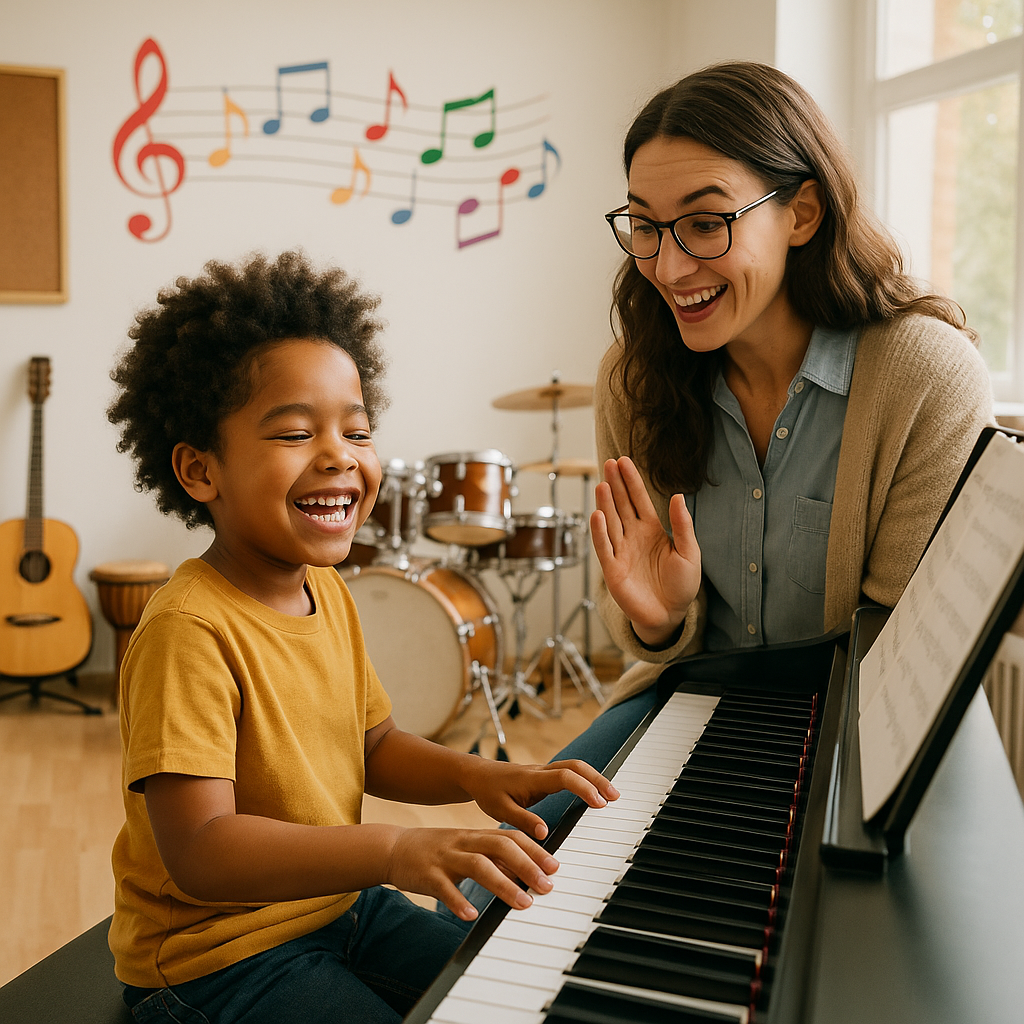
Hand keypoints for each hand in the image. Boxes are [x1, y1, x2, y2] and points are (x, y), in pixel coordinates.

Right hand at [385, 826, 559, 920]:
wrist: (395, 847)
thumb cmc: (439, 851)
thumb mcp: (468, 849)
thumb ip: (495, 859)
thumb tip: (527, 872)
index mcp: (476, 835)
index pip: (511, 837)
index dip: (534, 850)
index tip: (555, 867)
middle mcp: (464, 842)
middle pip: (500, 846)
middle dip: (527, 866)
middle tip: (547, 886)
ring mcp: (446, 857)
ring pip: (478, 866)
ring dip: (504, 885)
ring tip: (523, 903)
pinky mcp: (427, 875)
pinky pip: (445, 888)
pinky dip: (459, 901)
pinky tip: (472, 915)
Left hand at [460, 758, 619, 840]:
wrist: (477, 775)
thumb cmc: (488, 792)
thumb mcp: (500, 810)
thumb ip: (523, 821)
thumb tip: (545, 833)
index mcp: (532, 779)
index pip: (565, 777)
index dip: (584, 788)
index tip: (599, 803)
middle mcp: (541, 771)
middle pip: (576, 766)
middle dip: (598, 779)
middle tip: (615, 797)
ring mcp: (544, 771)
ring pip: (575, 766)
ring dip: (595, 778)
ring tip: (611, 795)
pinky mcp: (545, 775)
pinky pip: (570, 772)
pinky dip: (586, 778)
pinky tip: (594, 792)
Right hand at [591, 456, 700, 646]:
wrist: (670, 614)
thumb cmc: (681, 585)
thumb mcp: (689, 552)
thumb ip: (682, 525)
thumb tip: (678, 496)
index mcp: (651, 530)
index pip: (639, 500)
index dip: (631, 481)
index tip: (624, 461)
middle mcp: (633, 537)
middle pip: (621, 505)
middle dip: (615, 484)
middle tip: (609, 463)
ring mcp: (621, 551)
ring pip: (610, 522)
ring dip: (606, 503)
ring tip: (602, 484)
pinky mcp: (613, 569)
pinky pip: (604, 547)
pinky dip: (599, 532)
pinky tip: (597, 514)